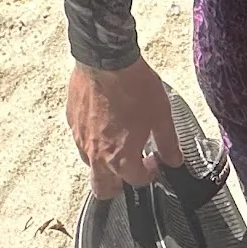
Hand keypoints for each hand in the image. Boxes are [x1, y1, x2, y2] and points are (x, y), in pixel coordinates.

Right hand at [66, 57, 182, 198]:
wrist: (106, 59)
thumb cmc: (134, 86)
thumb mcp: (161, 116)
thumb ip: (168, 143)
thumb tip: (175, 160)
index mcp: (120, 158)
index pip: (136, 182)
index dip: (149, 174)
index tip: (154, 161)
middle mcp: (96, 154)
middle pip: (103, 188)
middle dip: (119, 185)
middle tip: (132, 165)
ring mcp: (80, 138)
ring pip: (90, 165)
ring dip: (104, 163)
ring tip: (119, 142)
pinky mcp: (72, 121)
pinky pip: (81, 141)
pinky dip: (93, 140)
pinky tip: (105, 122)